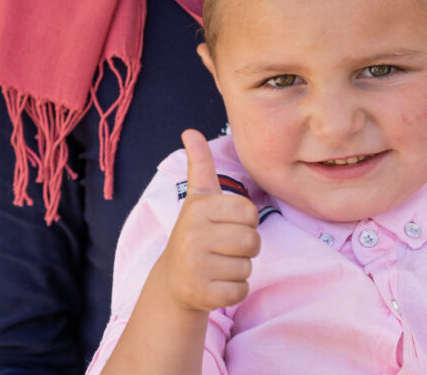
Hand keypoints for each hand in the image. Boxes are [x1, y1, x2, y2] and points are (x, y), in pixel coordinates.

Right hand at [158, 129, 260, 313]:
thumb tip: (190, 131)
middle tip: (223, 248)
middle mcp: (193, 235)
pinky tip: (216, 284)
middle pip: (252, 241)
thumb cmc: (195, 232)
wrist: (174, 280)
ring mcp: (196, 266)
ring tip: (218, 264)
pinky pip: (241, 291)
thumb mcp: (198, 197)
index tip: (226, 224)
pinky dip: (234, 290)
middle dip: (245, 247)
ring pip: (247, 267)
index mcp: (199, 208)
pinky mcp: (202, 294)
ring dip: (239, 269)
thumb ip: (200, 164)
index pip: (250, 212)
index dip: (245, 221)